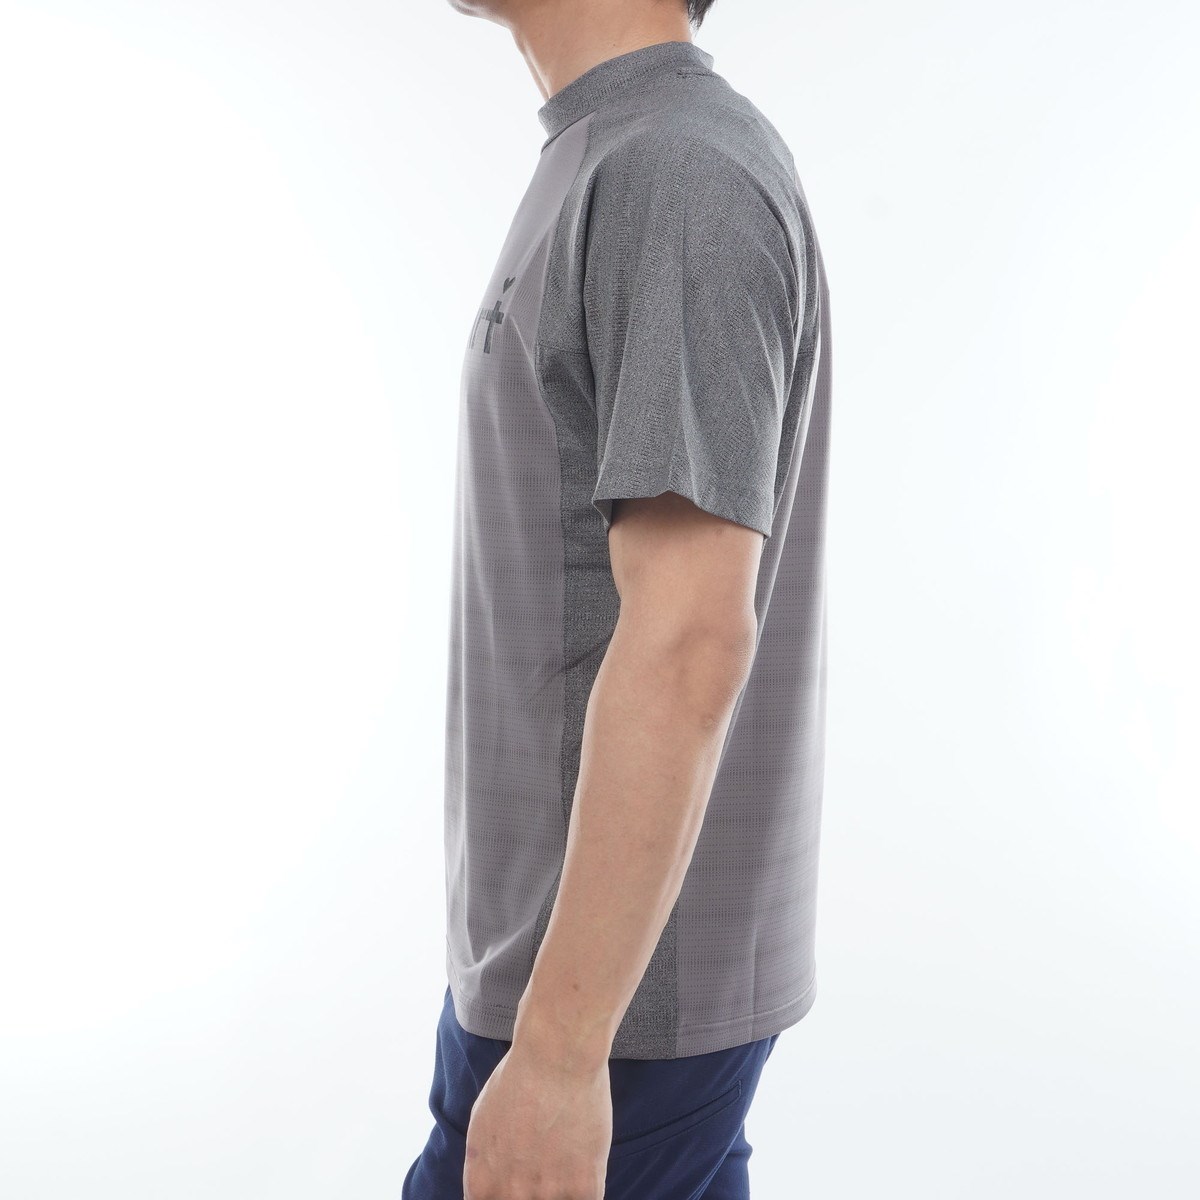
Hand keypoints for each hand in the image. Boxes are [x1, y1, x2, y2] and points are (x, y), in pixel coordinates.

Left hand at [463, 1038, 611, 1199]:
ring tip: (565, 1158)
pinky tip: (585, 1159)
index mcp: (482, 1184)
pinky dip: (587, 1185)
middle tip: (545, 1164)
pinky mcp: (584, 1187)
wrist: (557, 1056)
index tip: (520, 1184)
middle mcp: (512, 1195)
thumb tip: (491, 1187)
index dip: (506, 1194)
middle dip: (535, 1190)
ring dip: (563, 1188)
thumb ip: (485, 1164)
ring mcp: (549, 1195)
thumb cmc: (519, 1079)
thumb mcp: (482, 1123)